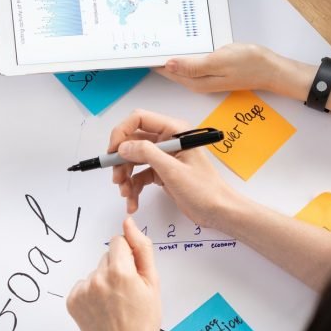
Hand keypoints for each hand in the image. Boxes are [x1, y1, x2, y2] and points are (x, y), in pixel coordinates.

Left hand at [67, 217, 160, 330]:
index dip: (128, 257)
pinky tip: (102, 309)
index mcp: (119, 271)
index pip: (118, 242)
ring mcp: (82, 291)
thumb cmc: (145, 319)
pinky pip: (83, 286)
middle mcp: (97, 278)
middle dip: (116, 269)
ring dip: (104, 283)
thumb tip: (128, 223)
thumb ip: (141, 248)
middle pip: (106, 258)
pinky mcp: (72, 302)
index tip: (133, 276)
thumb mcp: (152, 282)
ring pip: (95, 273)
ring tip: (115, 304)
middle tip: (126, 294)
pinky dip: (91, 294)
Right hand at [108, 109, 244, 224]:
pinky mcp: (162, 172)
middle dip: (122, 161)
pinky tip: (133, 201)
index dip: (122, 133)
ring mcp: (164, 157)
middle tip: (117, 178)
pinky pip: (140, 175)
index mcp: (174, 131)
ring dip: (126, 177)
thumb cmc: (204, 190)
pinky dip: (133, 188)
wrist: (218, 211)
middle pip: (133, 142)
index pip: (139, 120)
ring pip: (134, 160)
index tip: (113, 151)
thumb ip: (147, 154)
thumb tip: (123, 147)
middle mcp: (168, 140)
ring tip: (126, 194)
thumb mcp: (173, 171)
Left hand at [154, 43, 283, 93]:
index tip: (140, 49)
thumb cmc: (249, 64)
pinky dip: (182, 56)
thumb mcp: (218, 61)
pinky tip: (180, 47)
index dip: (153, 61)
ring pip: (179, 67)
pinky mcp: (210, 72)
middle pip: (170, 70)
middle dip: (156, 57)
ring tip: (156, 41)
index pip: (167, 71)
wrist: (271, 69)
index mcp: (195, 82)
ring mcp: (203, 78)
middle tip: (143, 40)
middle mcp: (197, 83)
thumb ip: (193, 65)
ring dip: (168, 56)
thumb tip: (169, 65)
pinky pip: (190, 64)